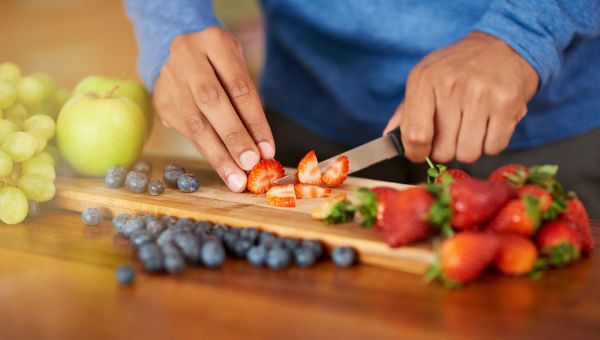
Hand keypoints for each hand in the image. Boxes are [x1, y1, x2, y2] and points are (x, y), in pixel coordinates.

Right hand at [153, 27, 274, 191]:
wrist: (183, 57)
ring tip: (236, 179)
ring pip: (195, 122)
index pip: (239, 86)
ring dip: (219, 155)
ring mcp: (170, 78)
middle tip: (251, 165)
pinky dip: (209, 153)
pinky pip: (187, 132)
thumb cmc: (222, 67)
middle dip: (234, 137)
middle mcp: (187, 55)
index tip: (268, 150)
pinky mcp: (161, 101)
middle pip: (212, 102)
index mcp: (214, 40)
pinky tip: (224, 170)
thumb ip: (248, 106)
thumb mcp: (238, 71)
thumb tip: (263, 151)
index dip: (255, 121)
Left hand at [384, 32, 538, 162]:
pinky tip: (490, 125)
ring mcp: (481, 94)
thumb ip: (406, 111)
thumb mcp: (425, 78)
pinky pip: (494, 147)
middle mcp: (451, 86)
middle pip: (443, 151)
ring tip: (472, 127)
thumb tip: (388, 138)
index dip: (417, 153)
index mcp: (424, 80)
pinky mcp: (507, 103)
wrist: (503, 44)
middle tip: (453, 132)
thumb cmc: (459, 67)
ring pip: (469, 154)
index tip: (421, 152)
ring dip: (470, 148)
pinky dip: (491, 144)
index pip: (415, 135)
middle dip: (447, 149)